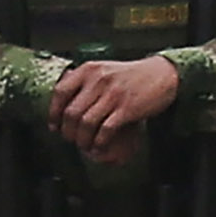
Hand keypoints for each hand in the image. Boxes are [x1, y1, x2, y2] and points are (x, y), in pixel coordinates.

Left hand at [51, 57, 181, 163]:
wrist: (161, 75)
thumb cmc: (130, 75)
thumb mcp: (104, 69)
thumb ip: (85, 80)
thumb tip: (62, 95)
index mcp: (89, 69)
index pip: (61, 92)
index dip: (54, 112)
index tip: (54, 126)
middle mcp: (98, 80)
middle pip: (72, 112)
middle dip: (68, 132)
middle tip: (70, 140)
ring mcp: (113, 94)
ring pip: (86, 124)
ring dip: (82, 140)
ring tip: (84, 146)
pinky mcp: (127, 108)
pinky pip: (105, 130)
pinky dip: (99, 143)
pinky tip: (99, 147)